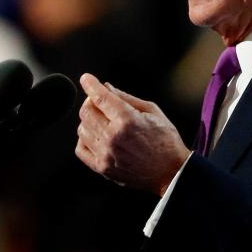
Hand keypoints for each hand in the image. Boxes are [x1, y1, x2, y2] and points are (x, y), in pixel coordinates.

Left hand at [75, 74, 190, 195]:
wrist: (170, 172)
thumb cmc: (165, 140)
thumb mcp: (152, 111)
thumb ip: (126, 98)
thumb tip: (106, 87)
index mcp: (127, 120)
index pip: (100, 97)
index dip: (90, 84)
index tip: (86, 79)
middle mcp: (113, 137)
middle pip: (86, 112)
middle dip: (90, 101)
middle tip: (99, 101)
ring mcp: (106, 154)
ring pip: (82, 129)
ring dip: (89, 121)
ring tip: (103, 121)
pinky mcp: (103, 168)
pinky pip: (80, 149)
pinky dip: (85, 140)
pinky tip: (97, 137)